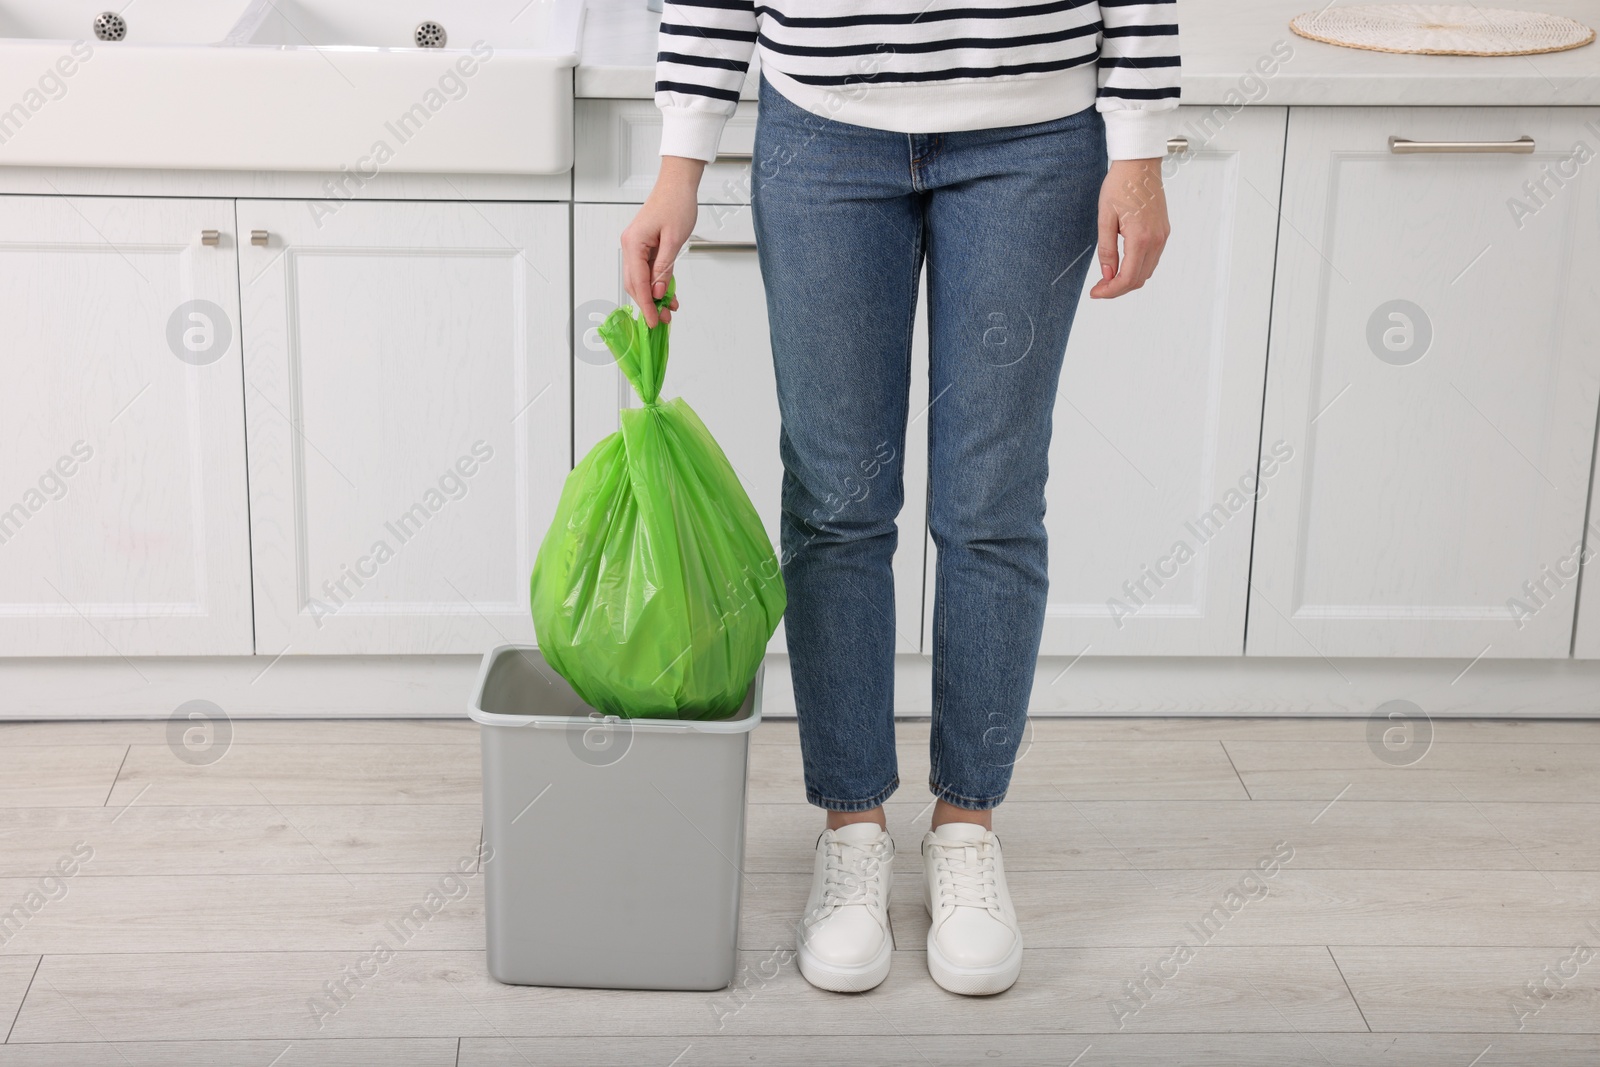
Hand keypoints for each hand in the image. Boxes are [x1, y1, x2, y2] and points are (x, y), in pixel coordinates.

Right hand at [621, 156, 704, 325]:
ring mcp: (636, 246)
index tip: (653, 321)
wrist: (678, 184)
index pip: (637, 282)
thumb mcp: (674, 240)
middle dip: (649, 303)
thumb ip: (665, 268)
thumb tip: (658, 292)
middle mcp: (630, 246)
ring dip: (654, 295)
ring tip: (669, 309)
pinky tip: (668, 294)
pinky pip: (648, 270)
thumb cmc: (676, 204)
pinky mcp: (645, 245)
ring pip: (642, 279)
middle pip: (635, 283)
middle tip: (664, 319)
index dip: (646, 304)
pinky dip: (657, 283)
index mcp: (633, 243)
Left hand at [1090, 158, 1170, 298]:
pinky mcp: (1163, 231)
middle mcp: (1156, 240)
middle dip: (1118, 288)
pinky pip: (1152, 259)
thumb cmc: (1120, 185)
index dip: (1110, 291)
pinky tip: (1123, 264)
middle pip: (1139, 279)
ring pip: (1147, 271)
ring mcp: (1162, 236)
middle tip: (1099, 287)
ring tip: (1108, 277)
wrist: (1139, 164)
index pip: (1127, 278)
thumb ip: (1107, 250)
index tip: (1096, 292)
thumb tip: (1107, 274)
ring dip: (1128, 279)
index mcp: (1140, 238)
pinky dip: (1138, 267)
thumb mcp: (1105, 219)